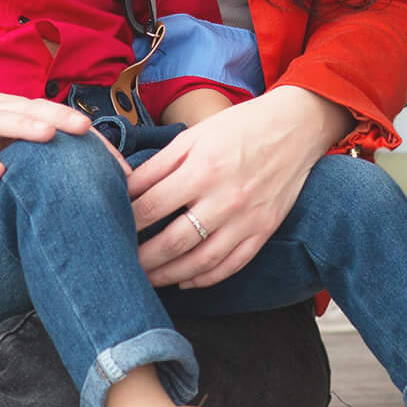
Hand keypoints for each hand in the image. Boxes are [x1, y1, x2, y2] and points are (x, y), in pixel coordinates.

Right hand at [0, 39, 91, 179]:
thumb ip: (13, 138)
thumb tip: (45, 163)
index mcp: (7, 108)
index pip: (52, 117)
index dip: (84, 135)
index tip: (117, 162)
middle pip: (36, 112)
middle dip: (68, 124)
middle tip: (101, 142)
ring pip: (2, 122)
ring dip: (28, 130)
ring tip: (55, 137)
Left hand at [129, 86, 349, 288]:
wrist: (296, 126)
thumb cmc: (239, 127)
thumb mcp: (194, 136)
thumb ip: (159, 165)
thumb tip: (125, 190)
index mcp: (202, 169)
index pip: (151, 207)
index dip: (126, 222)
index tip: (111, 229)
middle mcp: (224, 199)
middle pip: (172, 242)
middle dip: (141, 258)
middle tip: (121, 263)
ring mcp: (246, 219)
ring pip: (199, 262)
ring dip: (168, 275)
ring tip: (146, 278)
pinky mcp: (263, 231)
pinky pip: (230, 265)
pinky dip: (204, 278)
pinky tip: (185, 280)